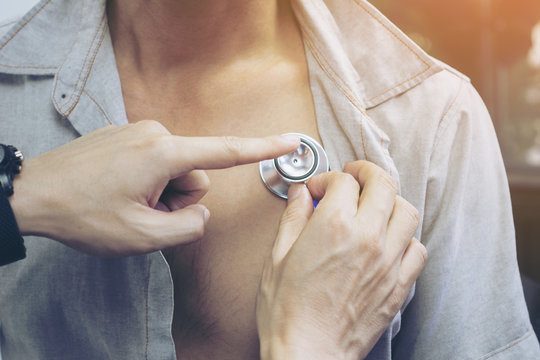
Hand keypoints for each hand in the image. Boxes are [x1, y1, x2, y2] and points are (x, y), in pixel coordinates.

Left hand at [9, 120, 298, 255]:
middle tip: (144, 212)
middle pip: (195, 175)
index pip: (227, 152)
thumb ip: (188, 228)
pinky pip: (154, 163)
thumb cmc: (84, 214)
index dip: (263, 148)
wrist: (32, 194)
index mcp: (165, 153)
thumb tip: (200, 215)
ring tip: (129, 203)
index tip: (291, 140)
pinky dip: (146, 183)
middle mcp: (155, 133)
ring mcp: (139, 132)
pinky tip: (118, 192)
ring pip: (174, 171)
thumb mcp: (143, 236)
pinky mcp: (127, 136)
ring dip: (159, 194)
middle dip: (177, 200)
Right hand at [256, 160, 426, 359]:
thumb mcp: (277, 256)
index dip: (328, 178)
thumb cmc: (288, 311)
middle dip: (367, 172)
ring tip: (375, 205)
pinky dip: (406, 238)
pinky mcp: (398, 286)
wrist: (308, 353)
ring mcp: (388, 262)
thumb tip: (301, 194)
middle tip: (355, 175)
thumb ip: (293, 217)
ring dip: (390, 201)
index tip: (319, 189)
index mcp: (334, 226)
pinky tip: (389, 241)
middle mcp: (367, 238)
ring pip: (407, 212)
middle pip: (384, 184)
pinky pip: (418, 249)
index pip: (344, 180)